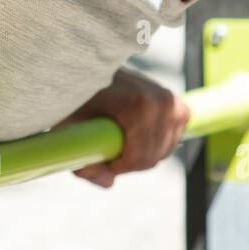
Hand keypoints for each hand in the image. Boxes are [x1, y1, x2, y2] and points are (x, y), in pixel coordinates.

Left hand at [52, 69, 190, 187]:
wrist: (91, 66)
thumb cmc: (77, 94)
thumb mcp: (71, 125)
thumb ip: (85, 159)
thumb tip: (108, 183)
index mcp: (140, 105)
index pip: (140, 156)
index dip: (121, 165)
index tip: (105, 161)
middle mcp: (162, 101)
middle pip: (153, 156)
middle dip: (130, 162)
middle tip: (108, 154)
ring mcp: (171, 101)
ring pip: (164, 150)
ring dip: (143, 154)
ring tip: (120, 143)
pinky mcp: (177, 104)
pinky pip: (173, 138)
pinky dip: (157, 144)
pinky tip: (137, 138)